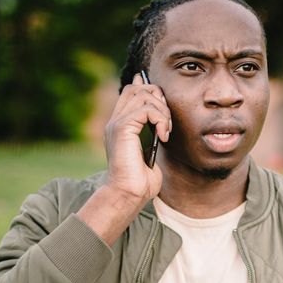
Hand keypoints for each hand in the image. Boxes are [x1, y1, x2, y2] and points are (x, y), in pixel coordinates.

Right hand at [77, 73, 169, 244]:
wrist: (129, 194)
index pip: (131, 92)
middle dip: (159, 99)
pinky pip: (146, 109)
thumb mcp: (150, 153)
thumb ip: (153, 134)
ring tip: (165, 132)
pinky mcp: (122, 128)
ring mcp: (117, 123)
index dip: (150, 91)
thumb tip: (161, 123)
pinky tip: (163, 137)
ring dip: (162, 111)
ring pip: (143, 95)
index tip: (164, 110)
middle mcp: (115, 121)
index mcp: (120, 126)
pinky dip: (160, 120)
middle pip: (137, 88)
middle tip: (167, 123)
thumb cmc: (140, 182)